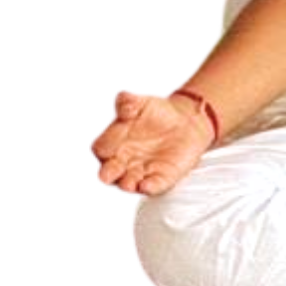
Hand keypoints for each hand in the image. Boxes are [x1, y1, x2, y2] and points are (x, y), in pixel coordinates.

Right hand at [91, 90, 213, 197]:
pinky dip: (149, 187)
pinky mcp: (160, 178)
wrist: (185, 121)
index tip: (113, 138)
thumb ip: (128, 98)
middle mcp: (120, 162)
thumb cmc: (154, 111)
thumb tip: (125, 101)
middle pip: (107, 173)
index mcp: (111, 142)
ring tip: (129, 184)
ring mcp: (139, 172)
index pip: (100, 146)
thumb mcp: (141, 99)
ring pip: (126, 185)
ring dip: (125, 186)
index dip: (105, 142)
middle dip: (106, 175)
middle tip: (107, 176)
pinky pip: (153, 186)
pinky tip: (148, 185)